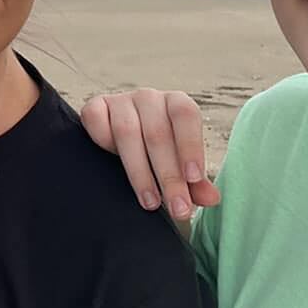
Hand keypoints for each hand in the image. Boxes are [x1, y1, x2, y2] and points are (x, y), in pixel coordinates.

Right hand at [80, 90, 220, 222]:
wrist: (124, 140)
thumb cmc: (158, 153)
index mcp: (175, 103)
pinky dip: (103, 142)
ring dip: (140, 172)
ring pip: (127, 132)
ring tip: (151, 202)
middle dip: (169, 176)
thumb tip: (212, 198)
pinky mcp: (95, 107)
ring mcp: (120, 100)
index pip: (185, 116)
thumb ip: (195, 182)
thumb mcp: (180, 166)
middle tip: (177, 208)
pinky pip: (96, 121)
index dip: (190, 146)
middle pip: (158, 133)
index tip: (194, 178)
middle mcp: (149, 98)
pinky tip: (112, 167)